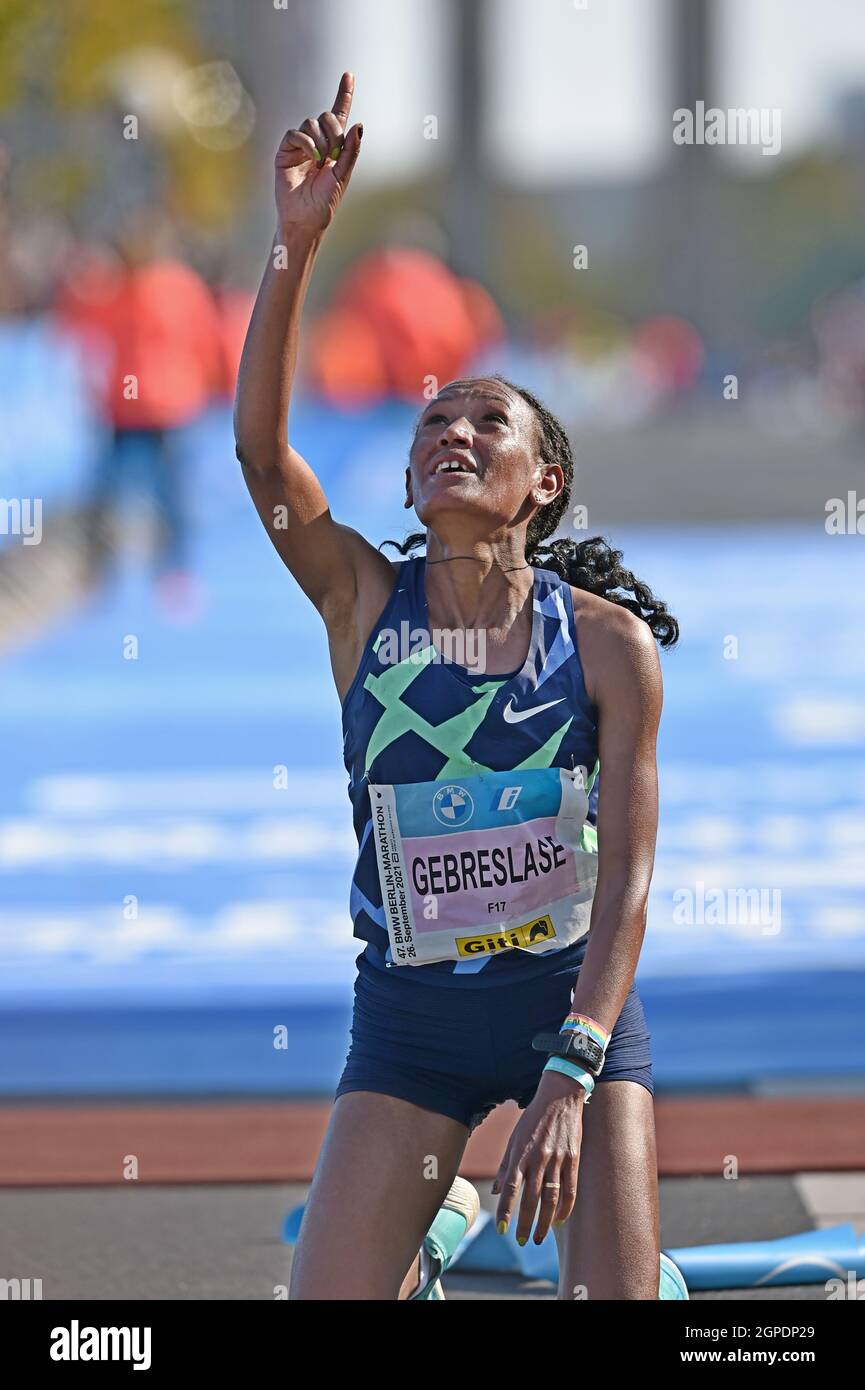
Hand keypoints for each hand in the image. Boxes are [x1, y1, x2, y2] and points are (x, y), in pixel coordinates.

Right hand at [274, 71, 361, 233]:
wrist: (305, 219)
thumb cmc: (324, 202)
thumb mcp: (343, 175)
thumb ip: (351, 151)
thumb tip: (358, 124)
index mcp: (334, 147)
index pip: (339, 116)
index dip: (343, 95)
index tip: (349, 75)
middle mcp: (317, 143)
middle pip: (327, 118)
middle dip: (334, 131)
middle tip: (334, 154)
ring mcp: (300, 146)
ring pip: (312, 124)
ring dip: (321, 141)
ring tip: (322, 162)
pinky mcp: (285, 150)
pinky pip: (296, 133)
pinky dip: (307, 143)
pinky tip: (312, 159)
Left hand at [492, 1070, 584, 1245]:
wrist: (560, 1096)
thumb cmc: (533, 1117)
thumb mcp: (514, 1137)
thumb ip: (506, 1165)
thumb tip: (497, 1191)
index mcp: (521, 1153)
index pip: (511, 1188)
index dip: (506, 1210)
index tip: (501, 1229)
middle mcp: (538, 1158)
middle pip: (531, 1198)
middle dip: (525, 1223)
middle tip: (520, 1241)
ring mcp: (557, 1160)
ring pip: (550, 1198)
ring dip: (544, 1222)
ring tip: (539, 1238)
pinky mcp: (573, 1159)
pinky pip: (570, 1190)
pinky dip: (565, 1209)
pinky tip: (559, 1221)